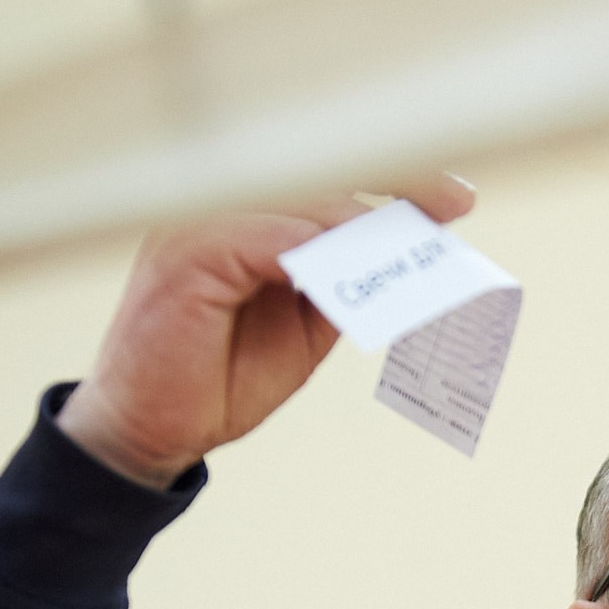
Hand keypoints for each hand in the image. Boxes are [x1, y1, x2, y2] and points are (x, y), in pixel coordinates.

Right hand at [56, 178, 476, 488]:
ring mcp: (194, 224)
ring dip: (363, 220)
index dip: (390, 179)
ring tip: (417, 242)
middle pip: (314, 176)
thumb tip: (401, 253)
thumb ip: (339, 283)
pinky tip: (359, 262)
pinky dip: (317, 246)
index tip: (454, 197)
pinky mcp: (184, 255)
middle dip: (393, 185)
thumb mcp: (302, 326)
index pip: (321, 179)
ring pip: (295, 201)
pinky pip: (264, 237)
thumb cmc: (219, 379)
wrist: (152, 432)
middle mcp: (214, 207)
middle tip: (455, 201)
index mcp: (241, 217)